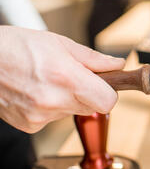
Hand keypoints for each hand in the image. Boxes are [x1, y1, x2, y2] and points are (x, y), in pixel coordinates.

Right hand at [0, 26, 125, 132]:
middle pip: (92, 108)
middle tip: (73, 77)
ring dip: (68, 99)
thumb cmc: (15, 47)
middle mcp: (53, 101)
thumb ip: (93, 59)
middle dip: (89, 93)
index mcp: (66, 78)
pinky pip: (53, 118)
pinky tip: (36, 91)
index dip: (109, 92)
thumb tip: (116, 65)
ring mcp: (40, 116)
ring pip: (72, 112)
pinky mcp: (29, 125)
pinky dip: (50, 107)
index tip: (104, 84)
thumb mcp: (59, 43)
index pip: (108, 102)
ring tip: (48, 81)